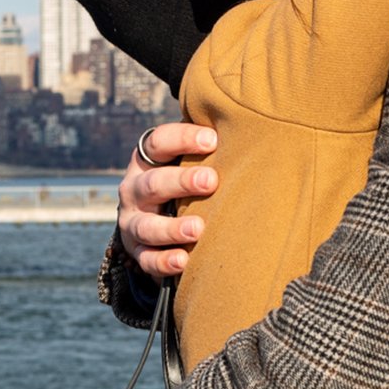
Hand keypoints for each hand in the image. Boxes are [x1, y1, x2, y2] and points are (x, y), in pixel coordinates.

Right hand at [118, 122, 218, 279]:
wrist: (154, 219)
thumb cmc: (183, 181)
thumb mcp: (186, 161)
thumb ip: (208, 148)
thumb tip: (256, 127)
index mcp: (147, 160)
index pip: (158, 143)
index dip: (183, 139)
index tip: (213, 140)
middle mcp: (134, 189)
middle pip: (152, 183)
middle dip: (181, 182)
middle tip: (211, 181)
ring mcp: (133, 222)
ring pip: (146, 225)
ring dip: (171, 227)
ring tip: (198, 229)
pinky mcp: (137, 251)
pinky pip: (147, 259)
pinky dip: (163, 261)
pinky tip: (183, 261)